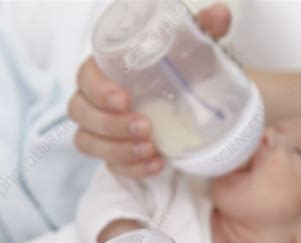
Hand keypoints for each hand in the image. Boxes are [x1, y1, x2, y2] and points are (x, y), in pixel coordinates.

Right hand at [69, 3, 230, 177]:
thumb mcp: (191, 51)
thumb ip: (201, 30)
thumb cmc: (178, 72)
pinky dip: (133, 169)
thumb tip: (220, 14)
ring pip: (87, 143)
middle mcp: (96, 100)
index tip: (125, 99)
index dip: (98, 91)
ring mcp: (101, 130)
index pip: (84, 78)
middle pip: (80, 113)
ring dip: (118, 149)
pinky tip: (157, 164)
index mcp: (105, 70)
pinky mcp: (114, 154)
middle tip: (145, 127)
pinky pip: (111, 167)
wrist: (186, 104)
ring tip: (151, 148)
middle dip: (110, 125)